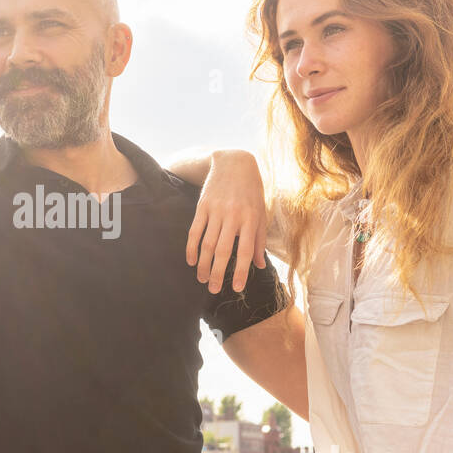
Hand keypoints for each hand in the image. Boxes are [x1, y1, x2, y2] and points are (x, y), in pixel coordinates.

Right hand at [185, 150, 268, 292]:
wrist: (234, 163)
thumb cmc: (251, 191)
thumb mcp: (260, 212)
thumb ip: (259, 240)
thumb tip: (259, 266)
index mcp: (250, 219)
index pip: (245, 251)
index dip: (241, 272)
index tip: (237, 288)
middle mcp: (233, 216)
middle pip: (222, 251)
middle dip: (218, 273)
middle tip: (214, 290)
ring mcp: (216, 211)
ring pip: (207, 244)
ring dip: (203, 264)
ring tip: (202, 279)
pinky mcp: (202, 206)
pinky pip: (194, 231)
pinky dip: (191, 248)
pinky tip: (191, 261)